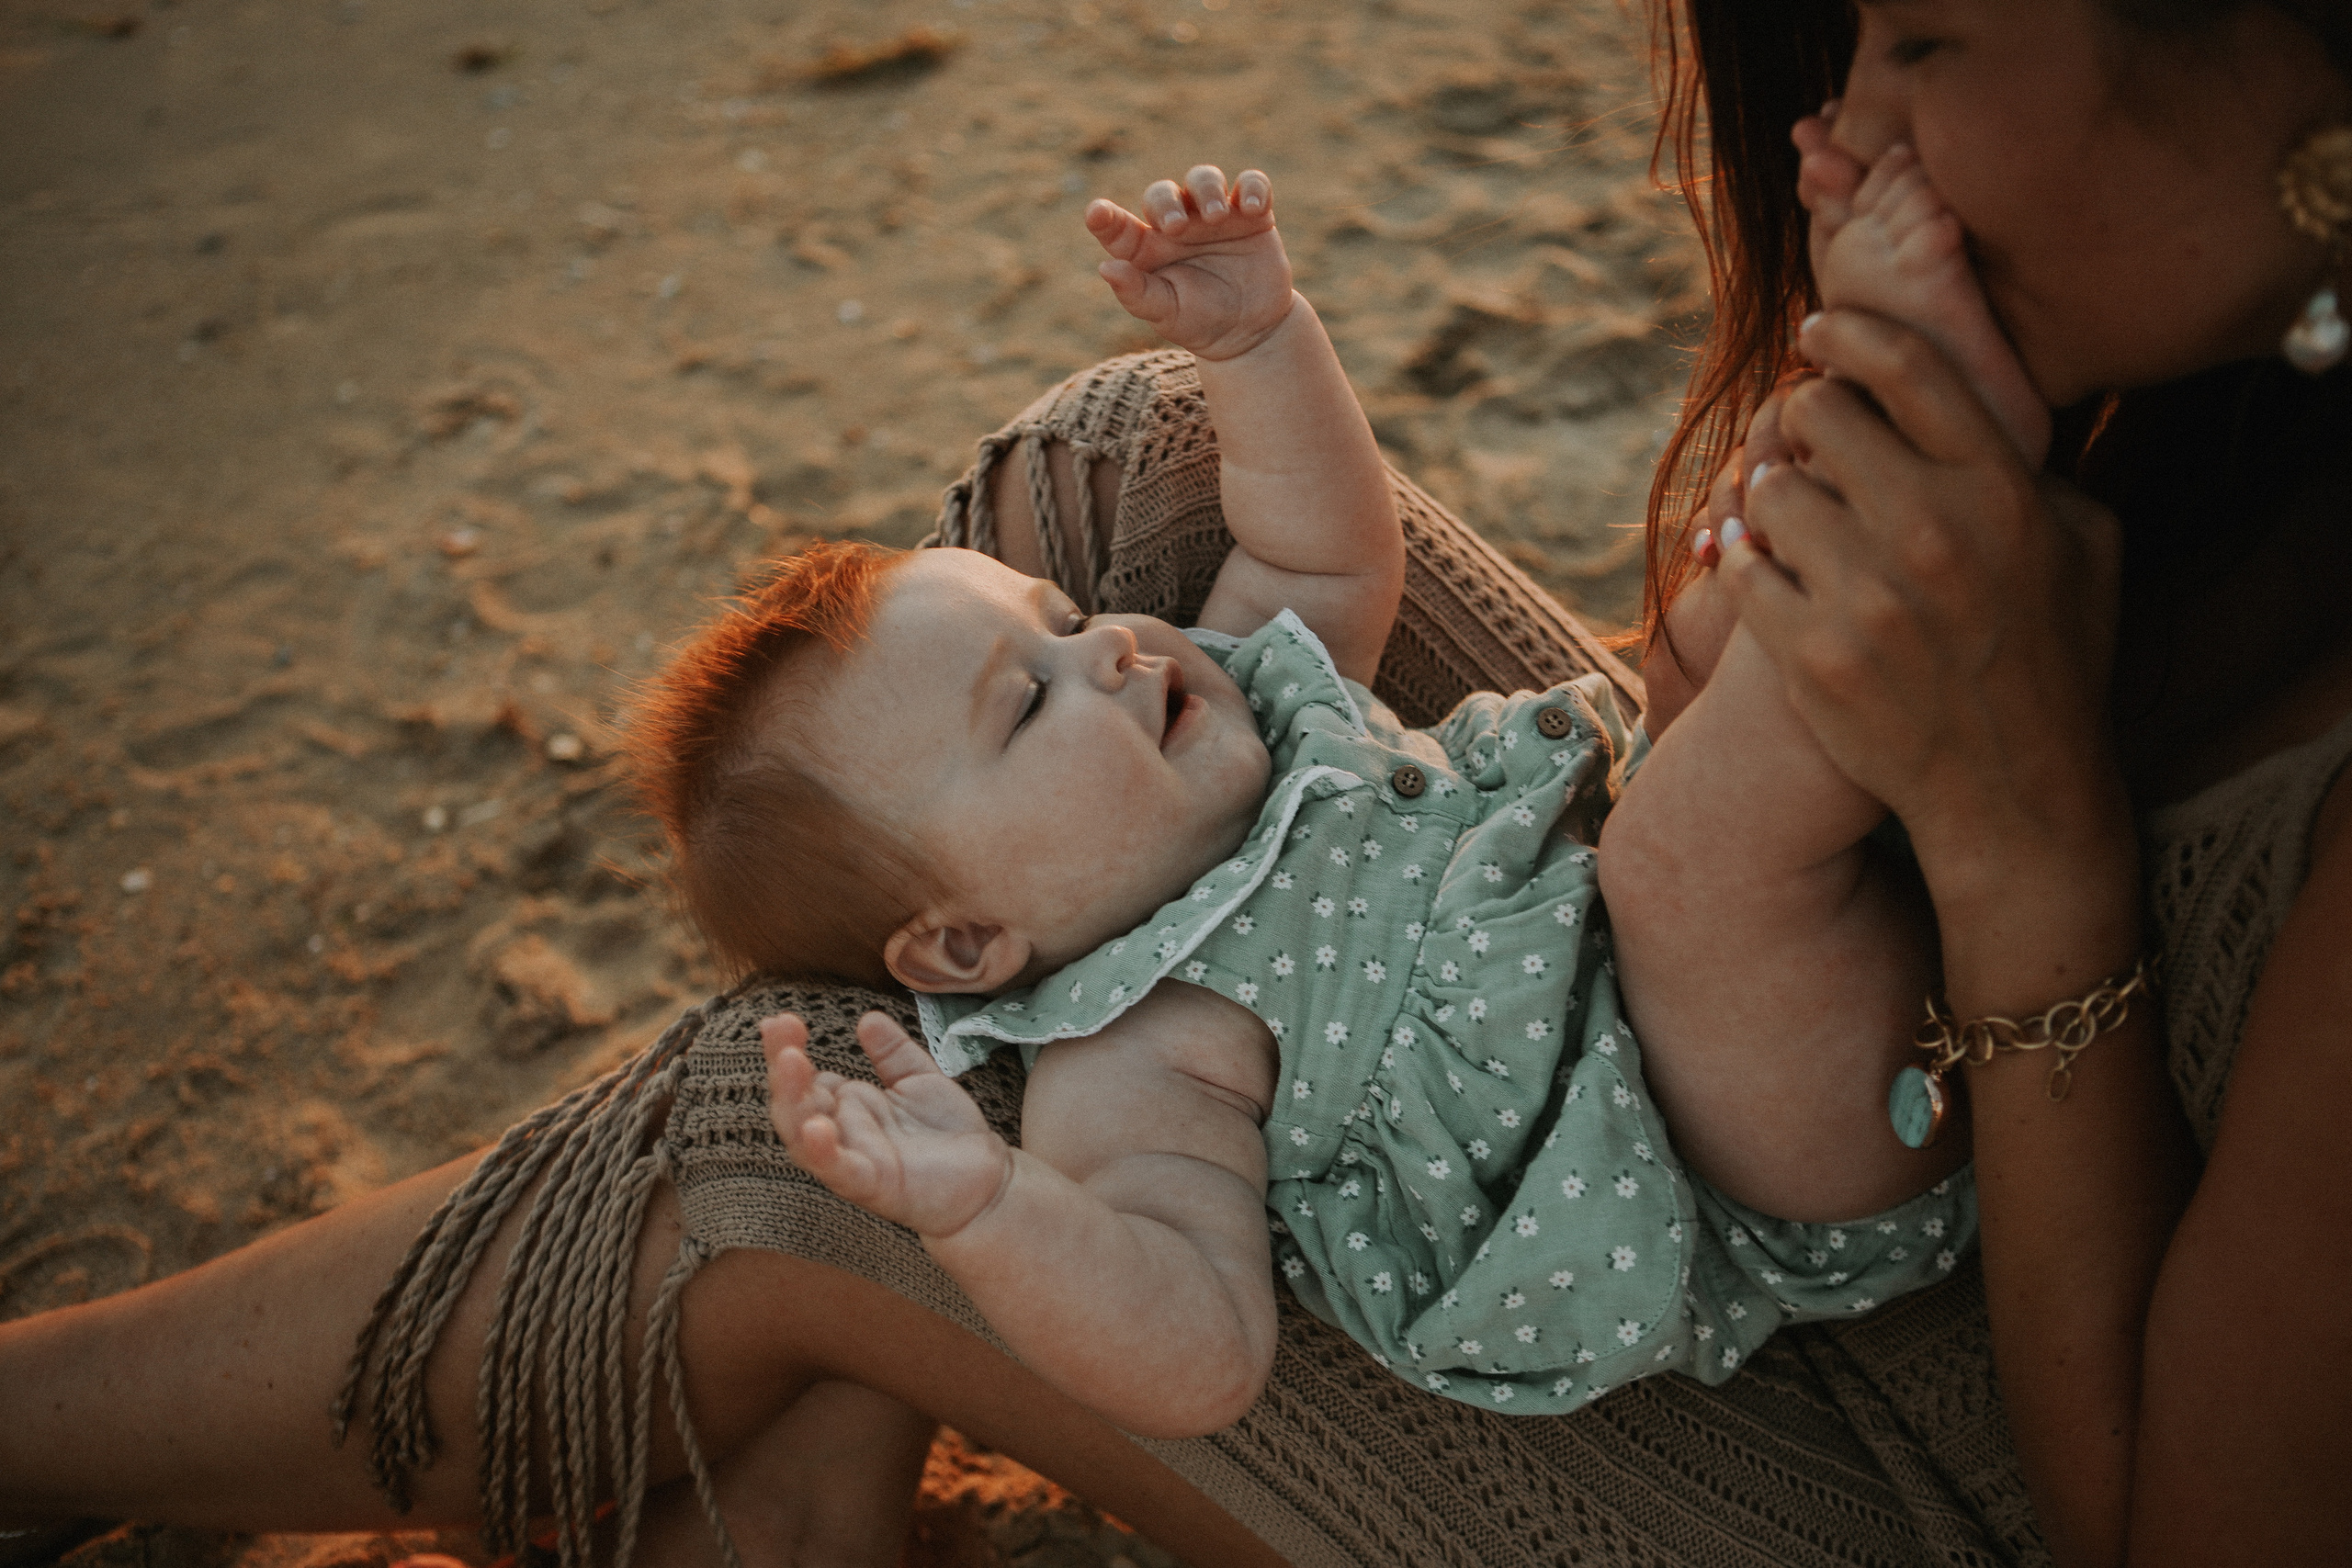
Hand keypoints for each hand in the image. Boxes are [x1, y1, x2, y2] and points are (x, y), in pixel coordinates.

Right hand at [763, 1011, 1012, 1239]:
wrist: (987, 1180)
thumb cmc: (947, 1133)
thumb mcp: (918, 1080)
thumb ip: (892, 1052)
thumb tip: (867, 1018)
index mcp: (848, 1107)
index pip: (805, 1077)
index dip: (788, 1048)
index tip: (782, 1018)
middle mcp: (842, 1133)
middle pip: (795, 1102)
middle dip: (782, 1066)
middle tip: (778, 1026)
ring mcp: (853, 1159)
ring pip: (803, 1136)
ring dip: (791, 1099)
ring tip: (788, 1060)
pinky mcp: (873, 1185)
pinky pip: (839, 1170)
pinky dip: (822, 1152)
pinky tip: (815, 1126)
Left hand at [1086, 165, 1294, 360]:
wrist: (1250, 331)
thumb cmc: (1199, 322)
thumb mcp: (1166, 314)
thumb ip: (1137, 292)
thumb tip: (1106, 268)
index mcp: (1146, 248)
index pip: (1117, 226)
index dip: (1105, 217)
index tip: (1096, 214)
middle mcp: (1176, 225)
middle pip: (1162, 193)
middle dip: (1166, 203)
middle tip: (1175, 227)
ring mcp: (1213, 216)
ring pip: (1203, 179)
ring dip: (1207, 189)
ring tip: (1216, 216)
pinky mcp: (1251, 215)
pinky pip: (1252, 184)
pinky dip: (1254, 188)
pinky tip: (1253, 208)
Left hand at [1716, 309, 2127, 906]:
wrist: (2013, 790)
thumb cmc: (2055, 660)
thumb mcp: (2086, 546)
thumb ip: (2029, 464)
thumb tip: (1966, 392)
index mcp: (2002, 490)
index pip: (1907, 368)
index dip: (1847, 335)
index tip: (1818, 333)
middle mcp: (1932, 531)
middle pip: (1817, 416)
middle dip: (1803, 422)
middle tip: (1807, 443)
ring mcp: (1865, 596)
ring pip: (1768, 491)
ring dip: (1771, 498)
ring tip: (1794, 520)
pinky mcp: (1810, 654)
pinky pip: (1739, 569)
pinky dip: (1743, 564)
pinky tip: (1765, 569)